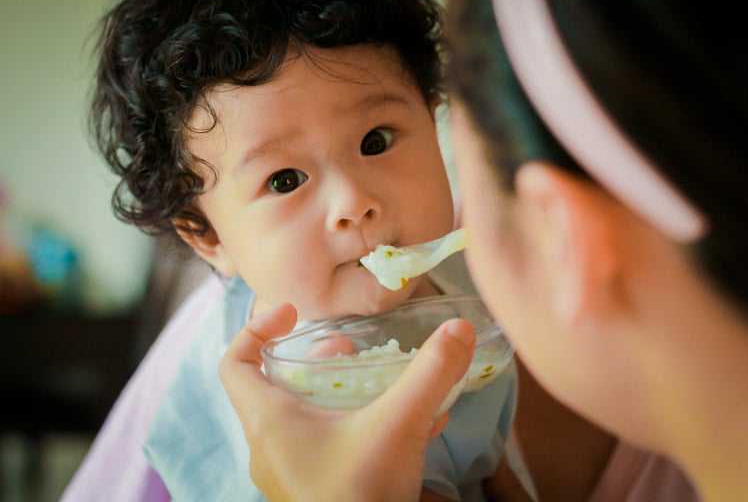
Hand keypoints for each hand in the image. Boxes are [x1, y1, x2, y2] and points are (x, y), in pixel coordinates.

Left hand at [219, 303, 474, 501]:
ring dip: (341, 393)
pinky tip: (411, 427)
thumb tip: (461, 328)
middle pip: (277, 386)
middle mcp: (271, 446)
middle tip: (352, 351)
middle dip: (318, 360)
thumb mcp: (398, 426)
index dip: (256, 328)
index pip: (234, 363)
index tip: (293, 314)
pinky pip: (329, 447)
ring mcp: (291, 474)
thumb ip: (430, 375)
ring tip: (382, 381)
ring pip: (306, 417)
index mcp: (270, 421)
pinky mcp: (316, 492)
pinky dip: (359, 426)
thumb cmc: (362, 496)